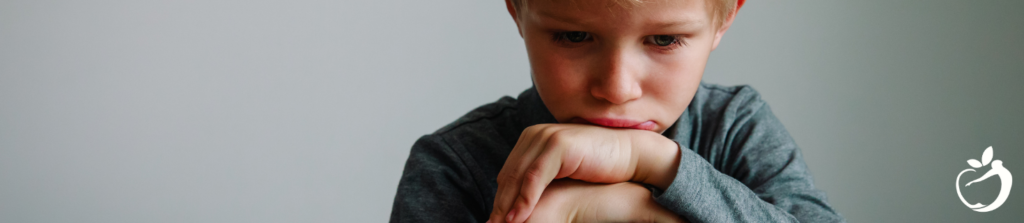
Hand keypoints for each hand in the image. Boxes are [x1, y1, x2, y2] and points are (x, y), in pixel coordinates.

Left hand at [489, 124, 680, 222]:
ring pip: (518, 177)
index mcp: (533, 137)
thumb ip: (543, 177)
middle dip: (500, 204)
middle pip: (509, 174)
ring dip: (508, 205)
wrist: (630, 154)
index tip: (495, 220)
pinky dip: (524, 199)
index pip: (509, 172)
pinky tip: (518, 217)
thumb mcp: (563, 170)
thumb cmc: (599, 165)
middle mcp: (535, 134)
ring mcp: (546, 137)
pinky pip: (535, 177)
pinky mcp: (558, 145)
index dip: (501, 198)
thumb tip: (522, 200)